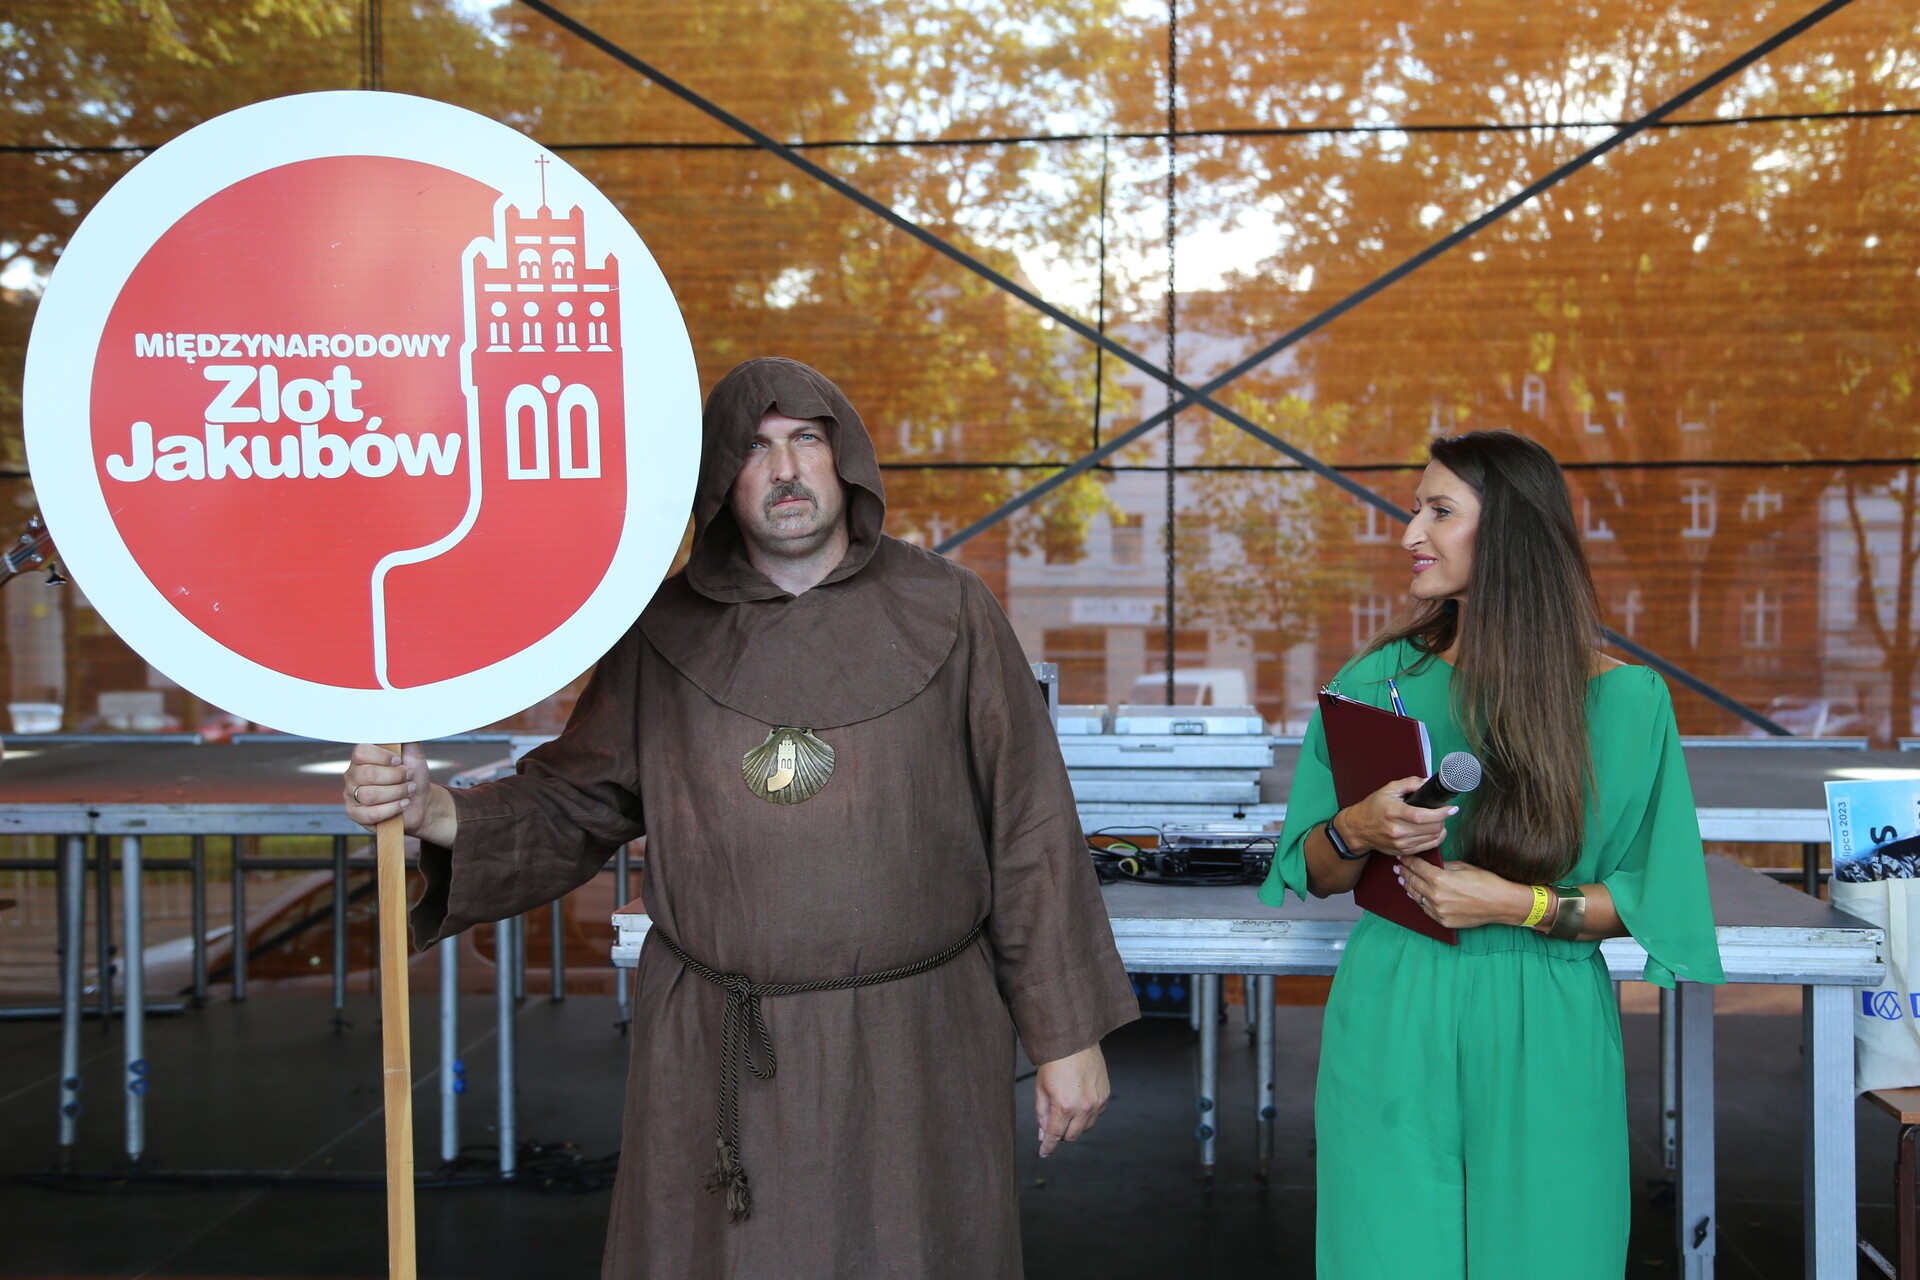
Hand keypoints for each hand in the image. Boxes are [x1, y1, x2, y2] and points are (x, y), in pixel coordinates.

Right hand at [343, 742, 429, 835]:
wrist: (420, 802)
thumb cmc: (413, 778)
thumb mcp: (414, 756)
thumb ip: (408, 740)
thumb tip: (406, 725)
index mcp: (363, 758)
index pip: (361, 752)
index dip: (383, 757)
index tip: (399, 761)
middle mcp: (353, 775)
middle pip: (368, 774)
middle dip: (396, 777)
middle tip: (409, 777)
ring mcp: (351, 795)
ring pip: (371, 795)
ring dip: (397, 793)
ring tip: (408, 791)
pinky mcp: (355, 814)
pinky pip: (371, 813)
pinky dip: (392, 808)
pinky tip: (402, 804)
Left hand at [1034, 1043, 1109, 1157]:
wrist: (1074, 1041)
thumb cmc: (1054, 1062)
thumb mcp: (1041, 1088)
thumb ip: (1042, 1114)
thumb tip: (1044, 1133)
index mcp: (1064, 1106)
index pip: (1055, 1135)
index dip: (1048, 1146)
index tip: (1044, 1153)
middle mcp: (1083, 1107)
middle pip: (1072, 1136)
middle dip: (1061, 1134)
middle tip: (1053, 1125)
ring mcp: (1097, 1102)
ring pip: (1085, 1127)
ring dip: (1075, 1125)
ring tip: (1066, 1109)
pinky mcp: (1105, 1096)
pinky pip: (1095, 1115)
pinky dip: (1086, 1115)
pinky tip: (1079, 1102)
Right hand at [1334, 776, 1454, 856]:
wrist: (1358, 829)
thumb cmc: (1373, 808)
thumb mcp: (1388, 789)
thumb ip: (1409, 783)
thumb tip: (1427, 782)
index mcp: (1393, 812)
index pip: (1422, 816)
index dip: (1441, 813)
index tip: (1452, 808)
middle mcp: (1397, 830)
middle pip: (1431, 828)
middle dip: (1443, 819)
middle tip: (1444, 812)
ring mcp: (1401, 843)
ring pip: (1432, 838)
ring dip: (1441, 828)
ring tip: (1438, 820)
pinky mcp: (1403, 851)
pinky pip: (1428, 846)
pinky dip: (1436, 838)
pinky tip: (1434, 830)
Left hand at [1395, 855, 1533, 929]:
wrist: (1501, 904)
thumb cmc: (1485, 882)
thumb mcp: (1463, 867)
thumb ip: (1443, 866)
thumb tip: (1432, 865)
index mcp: (1440, 879)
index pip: (1417, 867)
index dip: (1408, 861)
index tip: (1402, 857)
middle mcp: (1435, 896)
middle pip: (1414, 882)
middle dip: (1405, 873)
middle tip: (1398, 868)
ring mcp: (1438, 911)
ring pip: (1417, 897)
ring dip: (1409, 887)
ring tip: (1403, 880)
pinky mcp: (1443, 921)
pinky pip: (1426, 910)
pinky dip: (1420, 901)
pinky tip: (1416, 896)